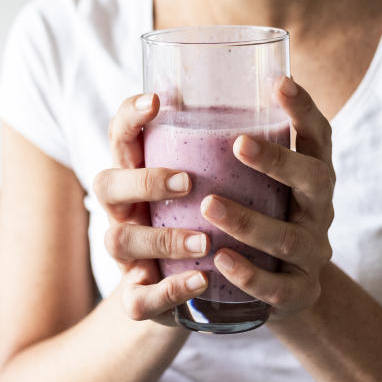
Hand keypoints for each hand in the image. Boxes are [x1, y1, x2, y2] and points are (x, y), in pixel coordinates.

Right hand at [92, 93, 208, 325]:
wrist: (204, 293)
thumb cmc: (212, 218)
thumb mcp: (216, 177)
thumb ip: (231, 142)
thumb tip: (274, 83)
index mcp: (139, 173)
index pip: (120, 136)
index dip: (130, 117)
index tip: (157, 100)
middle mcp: (124, 211)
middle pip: (107, 186)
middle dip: (145, 180)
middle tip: (187, 180)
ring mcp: (127, 255)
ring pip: (120, 241)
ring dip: (163, 238)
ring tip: (204, 239)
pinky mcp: (140, 296)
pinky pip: (142, 298)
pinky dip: (171, 289)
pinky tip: (201, 279)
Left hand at [202, 77, 335, 321]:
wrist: (278, 289)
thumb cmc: (256, 215)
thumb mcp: (254, 181)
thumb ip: (228, 147)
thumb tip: (167, 90)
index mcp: (311, 175)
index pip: (318, 135)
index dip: (304, 109)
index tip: (279, 81)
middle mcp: (319, 210)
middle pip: (316, 181)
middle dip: (279, 160)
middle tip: (238, 143)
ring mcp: (312, 253)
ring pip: (288, 237)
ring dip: (249, 221)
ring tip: (209, 205)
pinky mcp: (298, 293)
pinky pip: (277, 288)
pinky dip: (250, 275)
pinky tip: (222, 260)